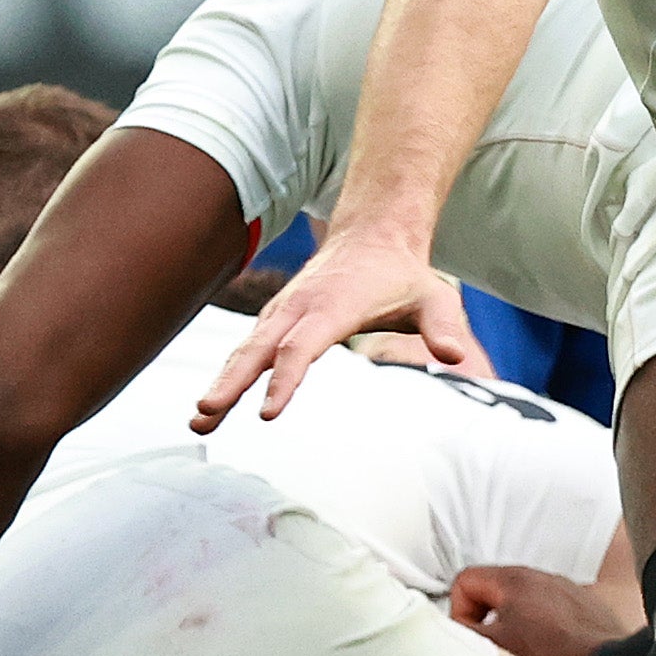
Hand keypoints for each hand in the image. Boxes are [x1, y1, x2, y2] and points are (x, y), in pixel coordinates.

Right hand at [190, 234, 476, 430]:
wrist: (373, 235)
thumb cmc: (404, 274)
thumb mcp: (435, 297)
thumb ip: (444, 327)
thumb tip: (456, 357)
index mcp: (334, 306)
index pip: (302, 347)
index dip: (285, 379)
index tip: (267, 412)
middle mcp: (300, 307)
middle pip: (260, 348)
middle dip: (231, 382)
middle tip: (206, 414)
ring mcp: (284, 311)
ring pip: (246, 349)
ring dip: (222, 382)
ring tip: (200, 420)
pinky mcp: (277, 318)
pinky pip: (248, 348)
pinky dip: (229, 373)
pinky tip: (213, 404)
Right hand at [448, 563, 636, 655]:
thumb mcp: (496, 647)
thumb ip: (463, 633)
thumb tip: (449, 628)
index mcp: (514, 579)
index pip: (465, 580)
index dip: (458, 611)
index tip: (472, 635)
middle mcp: (541, 575)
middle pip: (492, 589)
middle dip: (484, 618)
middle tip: (492, 646)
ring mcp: (564, 588)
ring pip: (521, 601)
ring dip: (512, 623)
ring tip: (522, 651)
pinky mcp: (582, 604)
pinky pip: (548, 609)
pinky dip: (540, 627)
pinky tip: (548, 650)